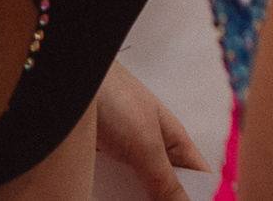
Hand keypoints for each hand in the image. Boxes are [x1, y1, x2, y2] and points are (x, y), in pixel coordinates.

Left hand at [93, 62, 208, 200]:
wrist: (70, 82)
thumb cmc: (115, 100)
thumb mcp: (145, 144)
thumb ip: (165, 180)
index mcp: (174, 144)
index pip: (198, 179)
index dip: (202, 196)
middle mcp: (151, 154)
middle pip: (165, 190)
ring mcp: (122, 161)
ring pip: (134, 192)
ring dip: (132, 200)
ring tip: (120, 200)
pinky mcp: (96, 166)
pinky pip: (108, 191)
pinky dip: (108, 198)